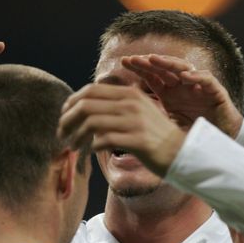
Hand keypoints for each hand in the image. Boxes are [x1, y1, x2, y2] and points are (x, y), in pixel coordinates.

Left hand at [58, 84, 186, 175]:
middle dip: (67, 119)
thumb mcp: (138, 112)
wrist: (182, 152)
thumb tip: (84, 107)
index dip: (71, 102)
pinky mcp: (137, 140)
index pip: (91, 90)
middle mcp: (132, 104)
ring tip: (72, 146)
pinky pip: (104, 141)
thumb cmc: (154, 137)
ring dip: (76, 136)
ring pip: (92, 123)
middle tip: (61, 133)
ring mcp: (135, 122)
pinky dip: (92, 146)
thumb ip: (116, 106)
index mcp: (130, 94)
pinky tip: (91, 151)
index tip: (64, 116)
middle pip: (86, 105)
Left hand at [121, 54, 243, 136]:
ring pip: (184, 68)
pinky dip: (197, 77)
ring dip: (169, 63)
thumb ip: (149, 116)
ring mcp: (199, 86)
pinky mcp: (216, 91)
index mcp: (171, 92)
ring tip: (154, 60)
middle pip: (165, 68)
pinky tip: (185, 76)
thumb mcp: (166, 124)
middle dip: (150, 62)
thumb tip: (122, 115)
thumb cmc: (192, 134)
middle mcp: (184, 85)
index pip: (153, 75)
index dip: (140, 67)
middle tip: (134, 58)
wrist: (219, 143)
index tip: (124, 62)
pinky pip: (207, 79)